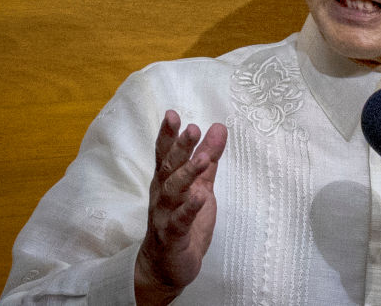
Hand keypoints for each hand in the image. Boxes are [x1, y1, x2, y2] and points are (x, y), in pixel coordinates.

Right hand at [134, 110, 227, 304]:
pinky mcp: (172, 236)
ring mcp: (165, 216)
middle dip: (179, 148)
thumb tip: (219, 128)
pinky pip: (180, 221)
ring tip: (202, 159)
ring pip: (173, 192)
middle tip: (191, 128)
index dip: (168, 135)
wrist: (166, 266)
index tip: (173, 113)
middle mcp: (162, 195)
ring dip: (186, 174)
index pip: (165, 153)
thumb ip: (208, 158)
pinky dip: (189, 208)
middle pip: (168, 168)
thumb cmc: (182, 221)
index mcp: (167, 181)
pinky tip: (199, 197)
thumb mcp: (200, 185)